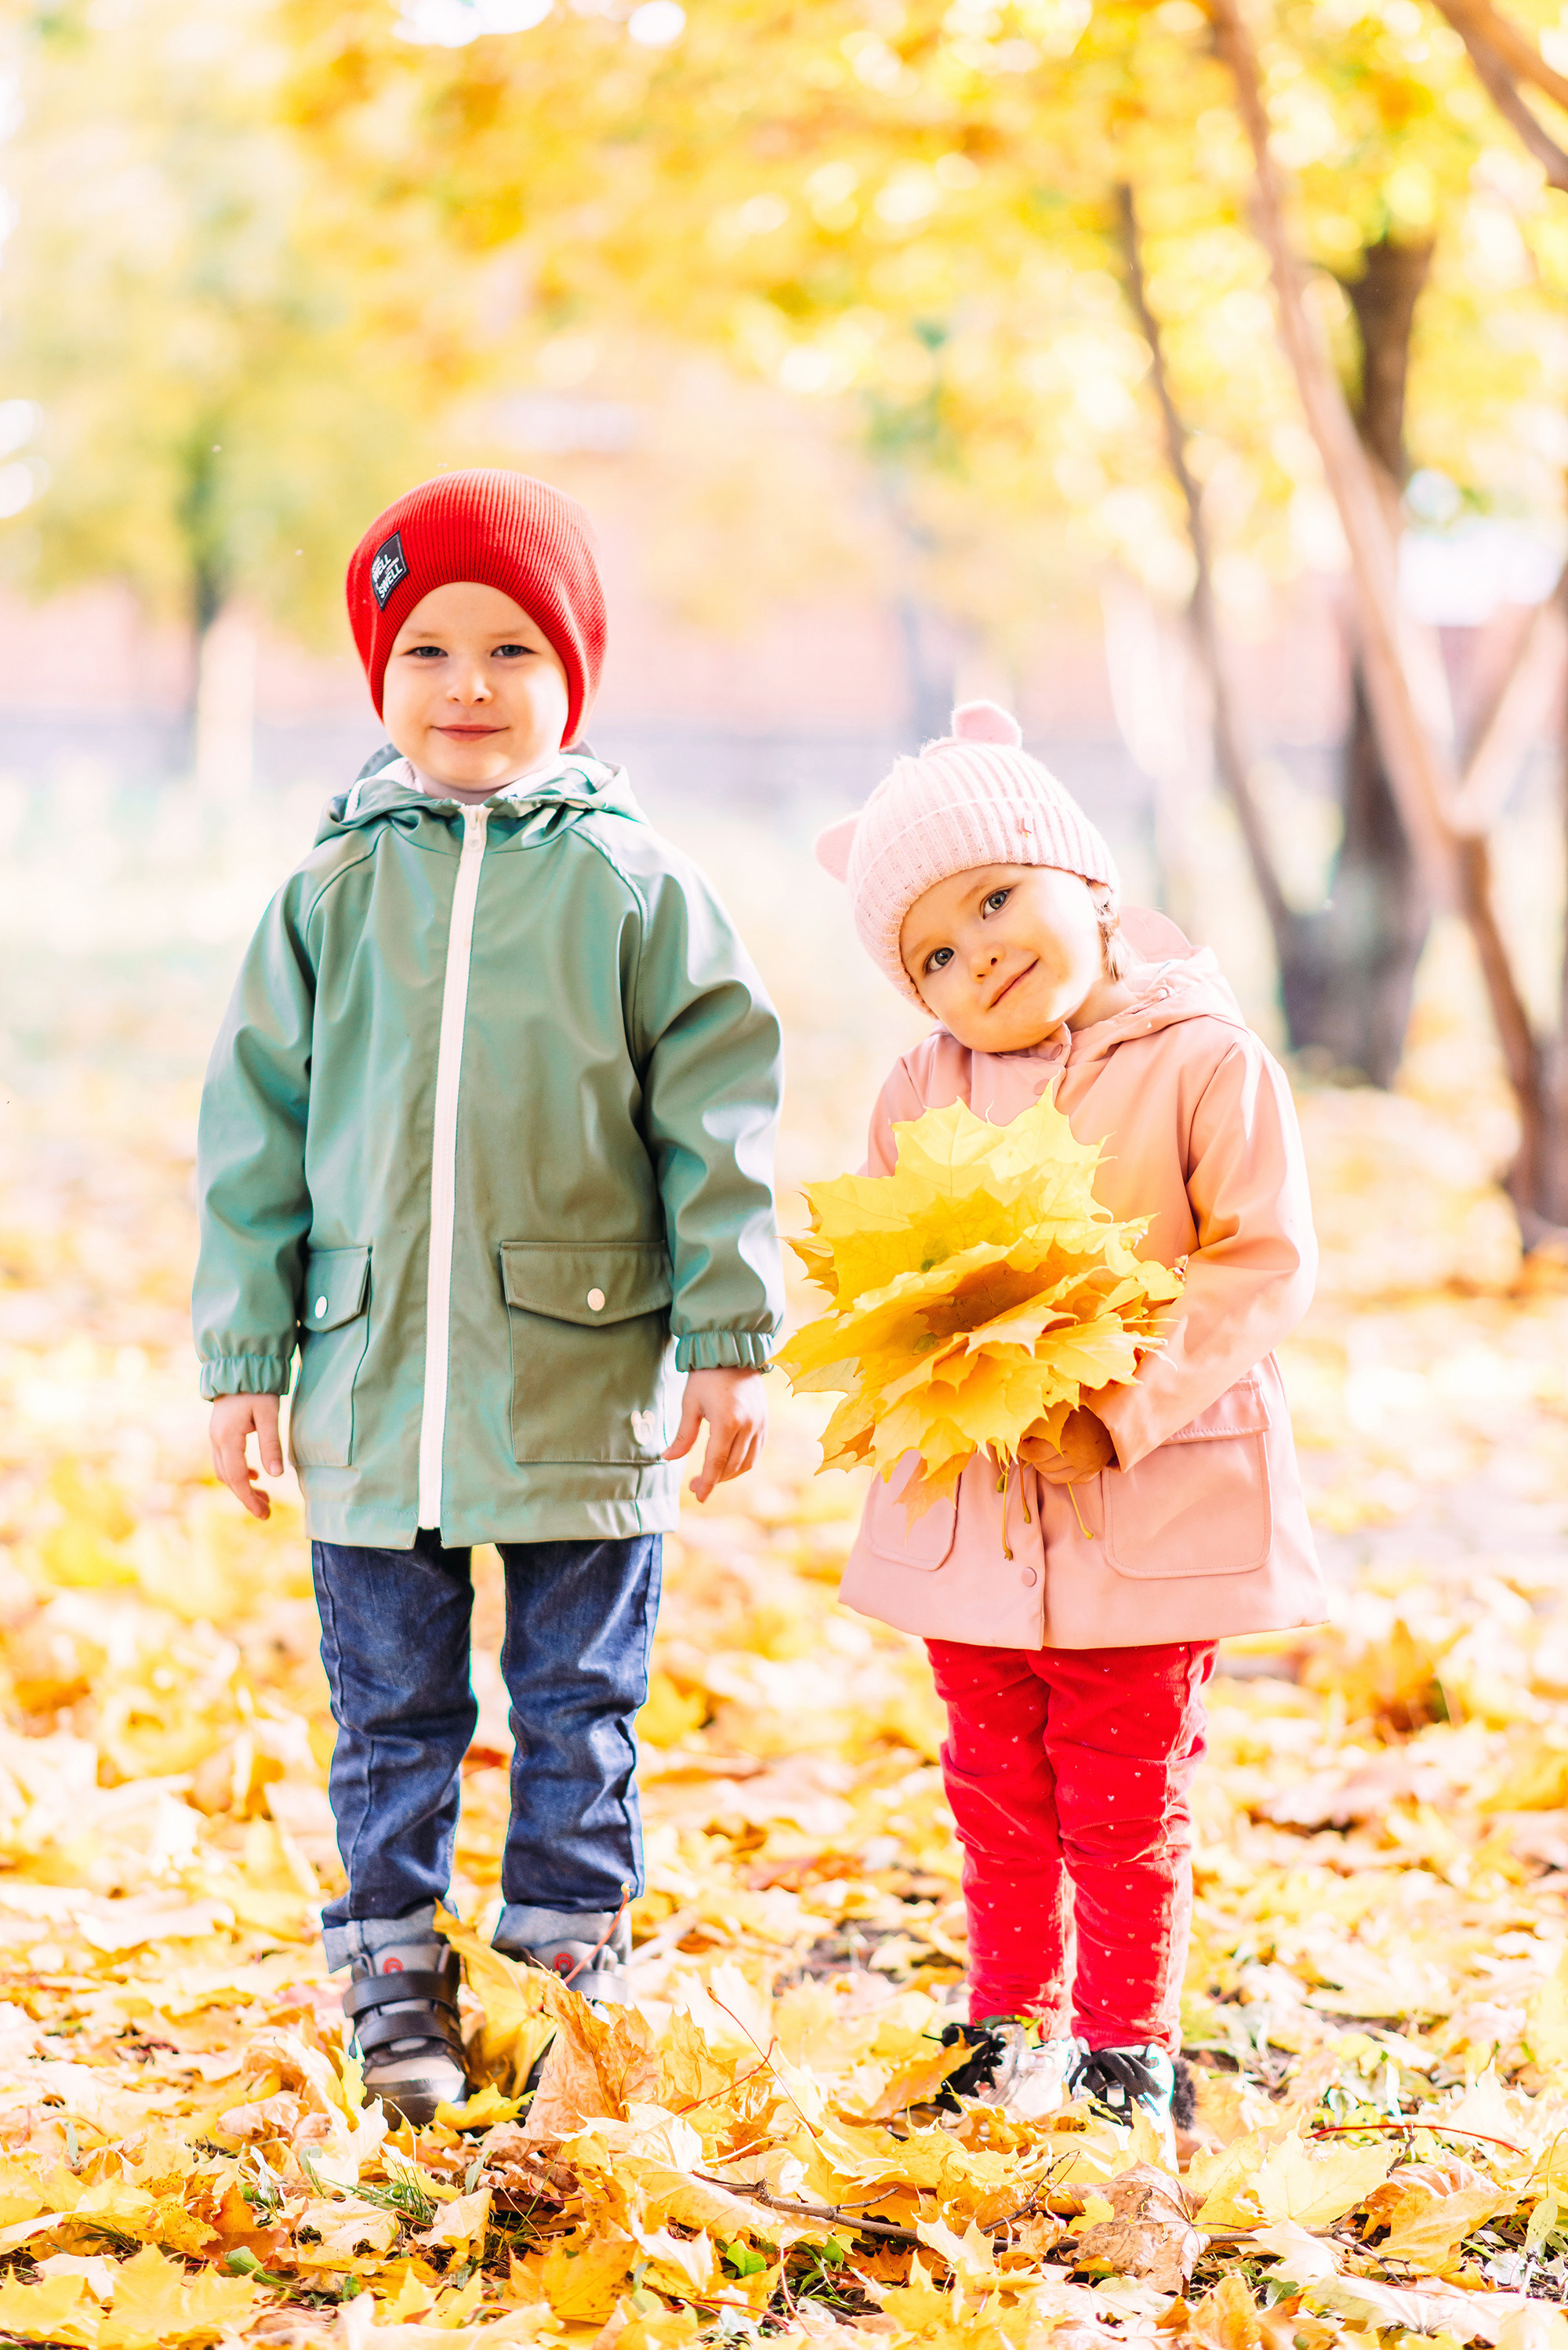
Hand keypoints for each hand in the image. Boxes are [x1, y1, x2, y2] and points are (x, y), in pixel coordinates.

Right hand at [209, 1394, 283, 1518]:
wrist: (239, 1366)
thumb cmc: (257, 1388)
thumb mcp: (270, 1414)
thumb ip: (271, 1444)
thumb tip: (276, 1475)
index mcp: (228, 1439)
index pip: (238, 1478)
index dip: (250, 1499)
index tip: (264, 1514)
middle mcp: (217, 1441)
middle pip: (229, 1479)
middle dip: (247, 1497)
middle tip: (266, 1512)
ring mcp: (215, 1437)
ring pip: (225, 1471)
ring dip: (242, 1486)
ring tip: (264, 1497)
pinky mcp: (219, 1433)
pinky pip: (225, 1461)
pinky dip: (238, 1472)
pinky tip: (256, 1475)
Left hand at [663, 1367, 767, 1501]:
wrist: (732, 1352)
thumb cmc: (706, 1376)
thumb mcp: (689, 1404)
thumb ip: (683, 1435)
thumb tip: (668, 1457)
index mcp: (727, 1421)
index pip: (716, 1463)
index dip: (707, 1483)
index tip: (698, 1496)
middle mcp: (748, 1425)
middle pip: (732, 1466)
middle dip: (714, 1480)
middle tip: (695, 1485)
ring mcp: (760, 1423)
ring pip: (747, 1462)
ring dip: (729, 1474)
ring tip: (711, 1475)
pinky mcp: (765, 1420)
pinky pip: (756, 1450)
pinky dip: (743, 1462)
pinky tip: (728, 1462)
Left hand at [1019, 1407, 1115, 1486]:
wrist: (1117, 1415)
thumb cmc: (1086, 1405)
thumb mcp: (1063, 1405)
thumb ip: (1042, 1414)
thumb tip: (1018, 1422)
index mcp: (1069, 1437)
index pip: (1034, 1453)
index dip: (1023, 1448)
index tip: (1020, 1441)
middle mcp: (1078, 1456)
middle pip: (1041, 1465)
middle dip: (1032, 1456)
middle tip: (1031, 1445)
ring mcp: (1086, 1467)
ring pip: (1052, 1476)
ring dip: (1043, 1466)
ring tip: (1043, 1453)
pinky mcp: (1091, 1473)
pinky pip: (1068, 1480)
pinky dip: (1059, 1472)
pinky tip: (1058, 1460)